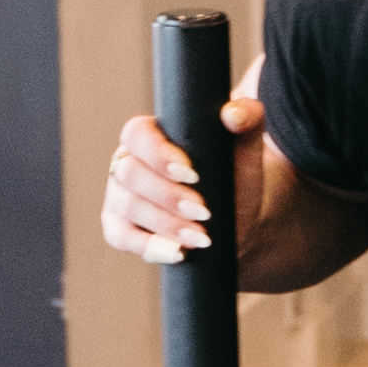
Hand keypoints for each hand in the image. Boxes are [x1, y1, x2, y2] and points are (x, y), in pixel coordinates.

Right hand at [104, 63, 265, 263]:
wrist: (235, 218)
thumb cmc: (234, 176)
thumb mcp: (246, 147)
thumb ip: (248, 118)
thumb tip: (233, 114)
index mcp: (150, 135)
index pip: (137, 134)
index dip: (159, 153)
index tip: (192, 173)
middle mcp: (128, 162)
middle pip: (130, 174)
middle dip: (168, 196)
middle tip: (204, 211)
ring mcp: (120, 196)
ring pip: (128, 207)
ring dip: (166, 224)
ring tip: (202, 236)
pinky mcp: (119, 227)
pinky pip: (121, 237)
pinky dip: (149, 247)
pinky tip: (178, 252)